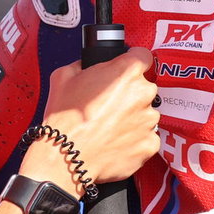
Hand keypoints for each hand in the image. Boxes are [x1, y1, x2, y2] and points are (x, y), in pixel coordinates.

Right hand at [33, 49, 158, 187]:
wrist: (67, 157)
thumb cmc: (65, 119)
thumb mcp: (63, 77)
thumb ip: (82, 65)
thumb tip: (86, 65)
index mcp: (126, 72)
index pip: (143, 56)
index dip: (133, 62)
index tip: (126, 71)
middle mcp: (143, 93)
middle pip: (144, 87)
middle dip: (130, 94)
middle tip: (110, 106)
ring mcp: (149, 120)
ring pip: (146, 113)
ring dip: (133, 118)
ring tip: (110, 127)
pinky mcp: (149, 144)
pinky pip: (147, 137)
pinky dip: (135, 140)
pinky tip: (116, 142)